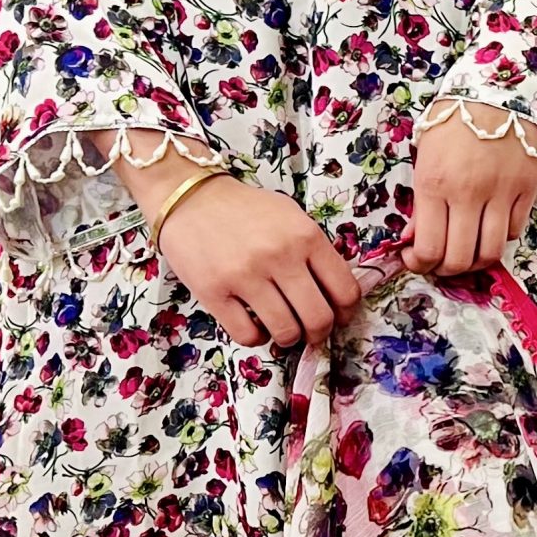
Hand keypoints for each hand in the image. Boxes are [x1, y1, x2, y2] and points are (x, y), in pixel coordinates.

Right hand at [86, 136, 361, 346]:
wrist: (190, 198)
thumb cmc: (246, 209)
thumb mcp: (292, 217)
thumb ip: (315, 250)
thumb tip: (336, 293)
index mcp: (306, 236)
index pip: (345, 290)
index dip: (347, 313)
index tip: (340, 318)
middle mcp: (280, 257)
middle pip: (319, 318)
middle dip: (320, 333)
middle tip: (312, 332)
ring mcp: (246, 276)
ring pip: (285, 331)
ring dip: (289, 338)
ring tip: (283, 330)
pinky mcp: (214, 293)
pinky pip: (247, 335)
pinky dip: (257, 338)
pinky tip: (255, 326)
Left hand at [402, 100, 536, 274]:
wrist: (496, 89)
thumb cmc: (452, 119)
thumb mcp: (424, 156)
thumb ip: (420, 201)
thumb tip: (417, 239)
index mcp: (434, 183)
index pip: (428, 249)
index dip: (419, 265)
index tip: (415, 258)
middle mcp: (468, 194)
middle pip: (460, 259)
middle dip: (445, 269)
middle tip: (441, 261)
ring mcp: (502, 193)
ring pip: (491, 253)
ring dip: (476, 261)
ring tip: (467, 252)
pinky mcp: (527, 190)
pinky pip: (514, 231)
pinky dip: (500, 236)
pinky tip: (489, 225)